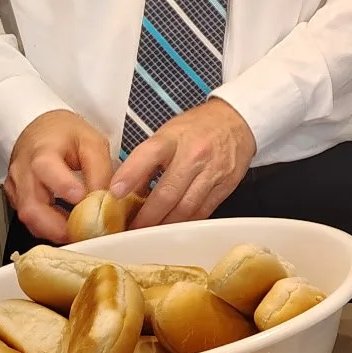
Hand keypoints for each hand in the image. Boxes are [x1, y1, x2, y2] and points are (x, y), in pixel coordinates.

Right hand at [3, 110, 113, 242]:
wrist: (40, 129)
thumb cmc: (66, 133)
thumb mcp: (91, 142)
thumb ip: (100, 170)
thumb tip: (106, 200)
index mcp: (42, 151)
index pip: (46, 169)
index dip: (64, 187)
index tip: (84, 199)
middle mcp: (23, 171)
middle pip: (31, 206)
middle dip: (57, 226)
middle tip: (83, 233)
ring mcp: (15, 187)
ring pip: (28, 218)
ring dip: (53, 231)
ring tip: (79, 233)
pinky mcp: (15, 198)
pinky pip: (29, 219)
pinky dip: (47, 227)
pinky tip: (66, 228)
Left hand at [112, 98, 257, 225]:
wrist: (237, 121)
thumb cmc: (197, 128)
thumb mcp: (167, 134)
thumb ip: (147, 160)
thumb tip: (125, 188)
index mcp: (174, 137)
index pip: (150, 154)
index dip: (131, 174)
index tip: (114, 193)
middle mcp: (195, 154)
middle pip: (168, 192)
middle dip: (147, 216)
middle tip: (132, 228)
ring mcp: (213, 171)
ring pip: (186, 207)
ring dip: (165, 224)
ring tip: (151, 231)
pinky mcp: (227, 185)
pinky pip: (203, 211)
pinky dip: (186, 221)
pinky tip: (175, 225)